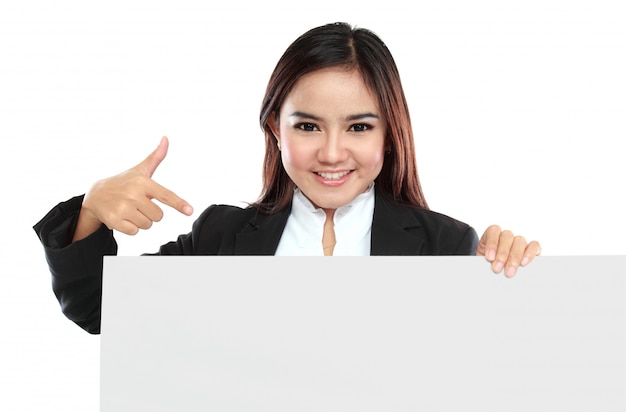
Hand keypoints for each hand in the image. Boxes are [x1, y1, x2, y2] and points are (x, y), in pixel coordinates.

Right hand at [73, 136, 192, 240]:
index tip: (190, 210)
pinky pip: (135, 232)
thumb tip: (166, 138)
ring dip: (141, 221)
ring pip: (147, 225)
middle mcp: (133, 195)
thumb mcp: (139, 170)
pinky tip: (123, 217)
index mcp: (142, 182)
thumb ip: (156, 157)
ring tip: (130, 210)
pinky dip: (131, 228)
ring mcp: (123, 208)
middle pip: (158, 216)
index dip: (179, 203)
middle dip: (151, 213)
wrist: (96, 195)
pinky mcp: (114, 221)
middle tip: (138, 204)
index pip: (165, 195)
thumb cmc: (124, 182)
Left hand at [476, 225, 540, 277]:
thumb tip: (486, 266)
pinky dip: (530, 253)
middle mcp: (507, 236)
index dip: (492, 244)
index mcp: (492, 235)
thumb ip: (483, 261)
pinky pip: (534, 245)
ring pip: (519, 241)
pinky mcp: (532, 249)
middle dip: (502, 254)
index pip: (493, 231)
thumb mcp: (482, 262)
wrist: (494, 273)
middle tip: (497, 269)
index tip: (489, 258)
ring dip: (514, 257)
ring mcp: (520, 241)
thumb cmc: (488, 266)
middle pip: (507, 237)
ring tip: (509, 271)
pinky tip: (524, 263)